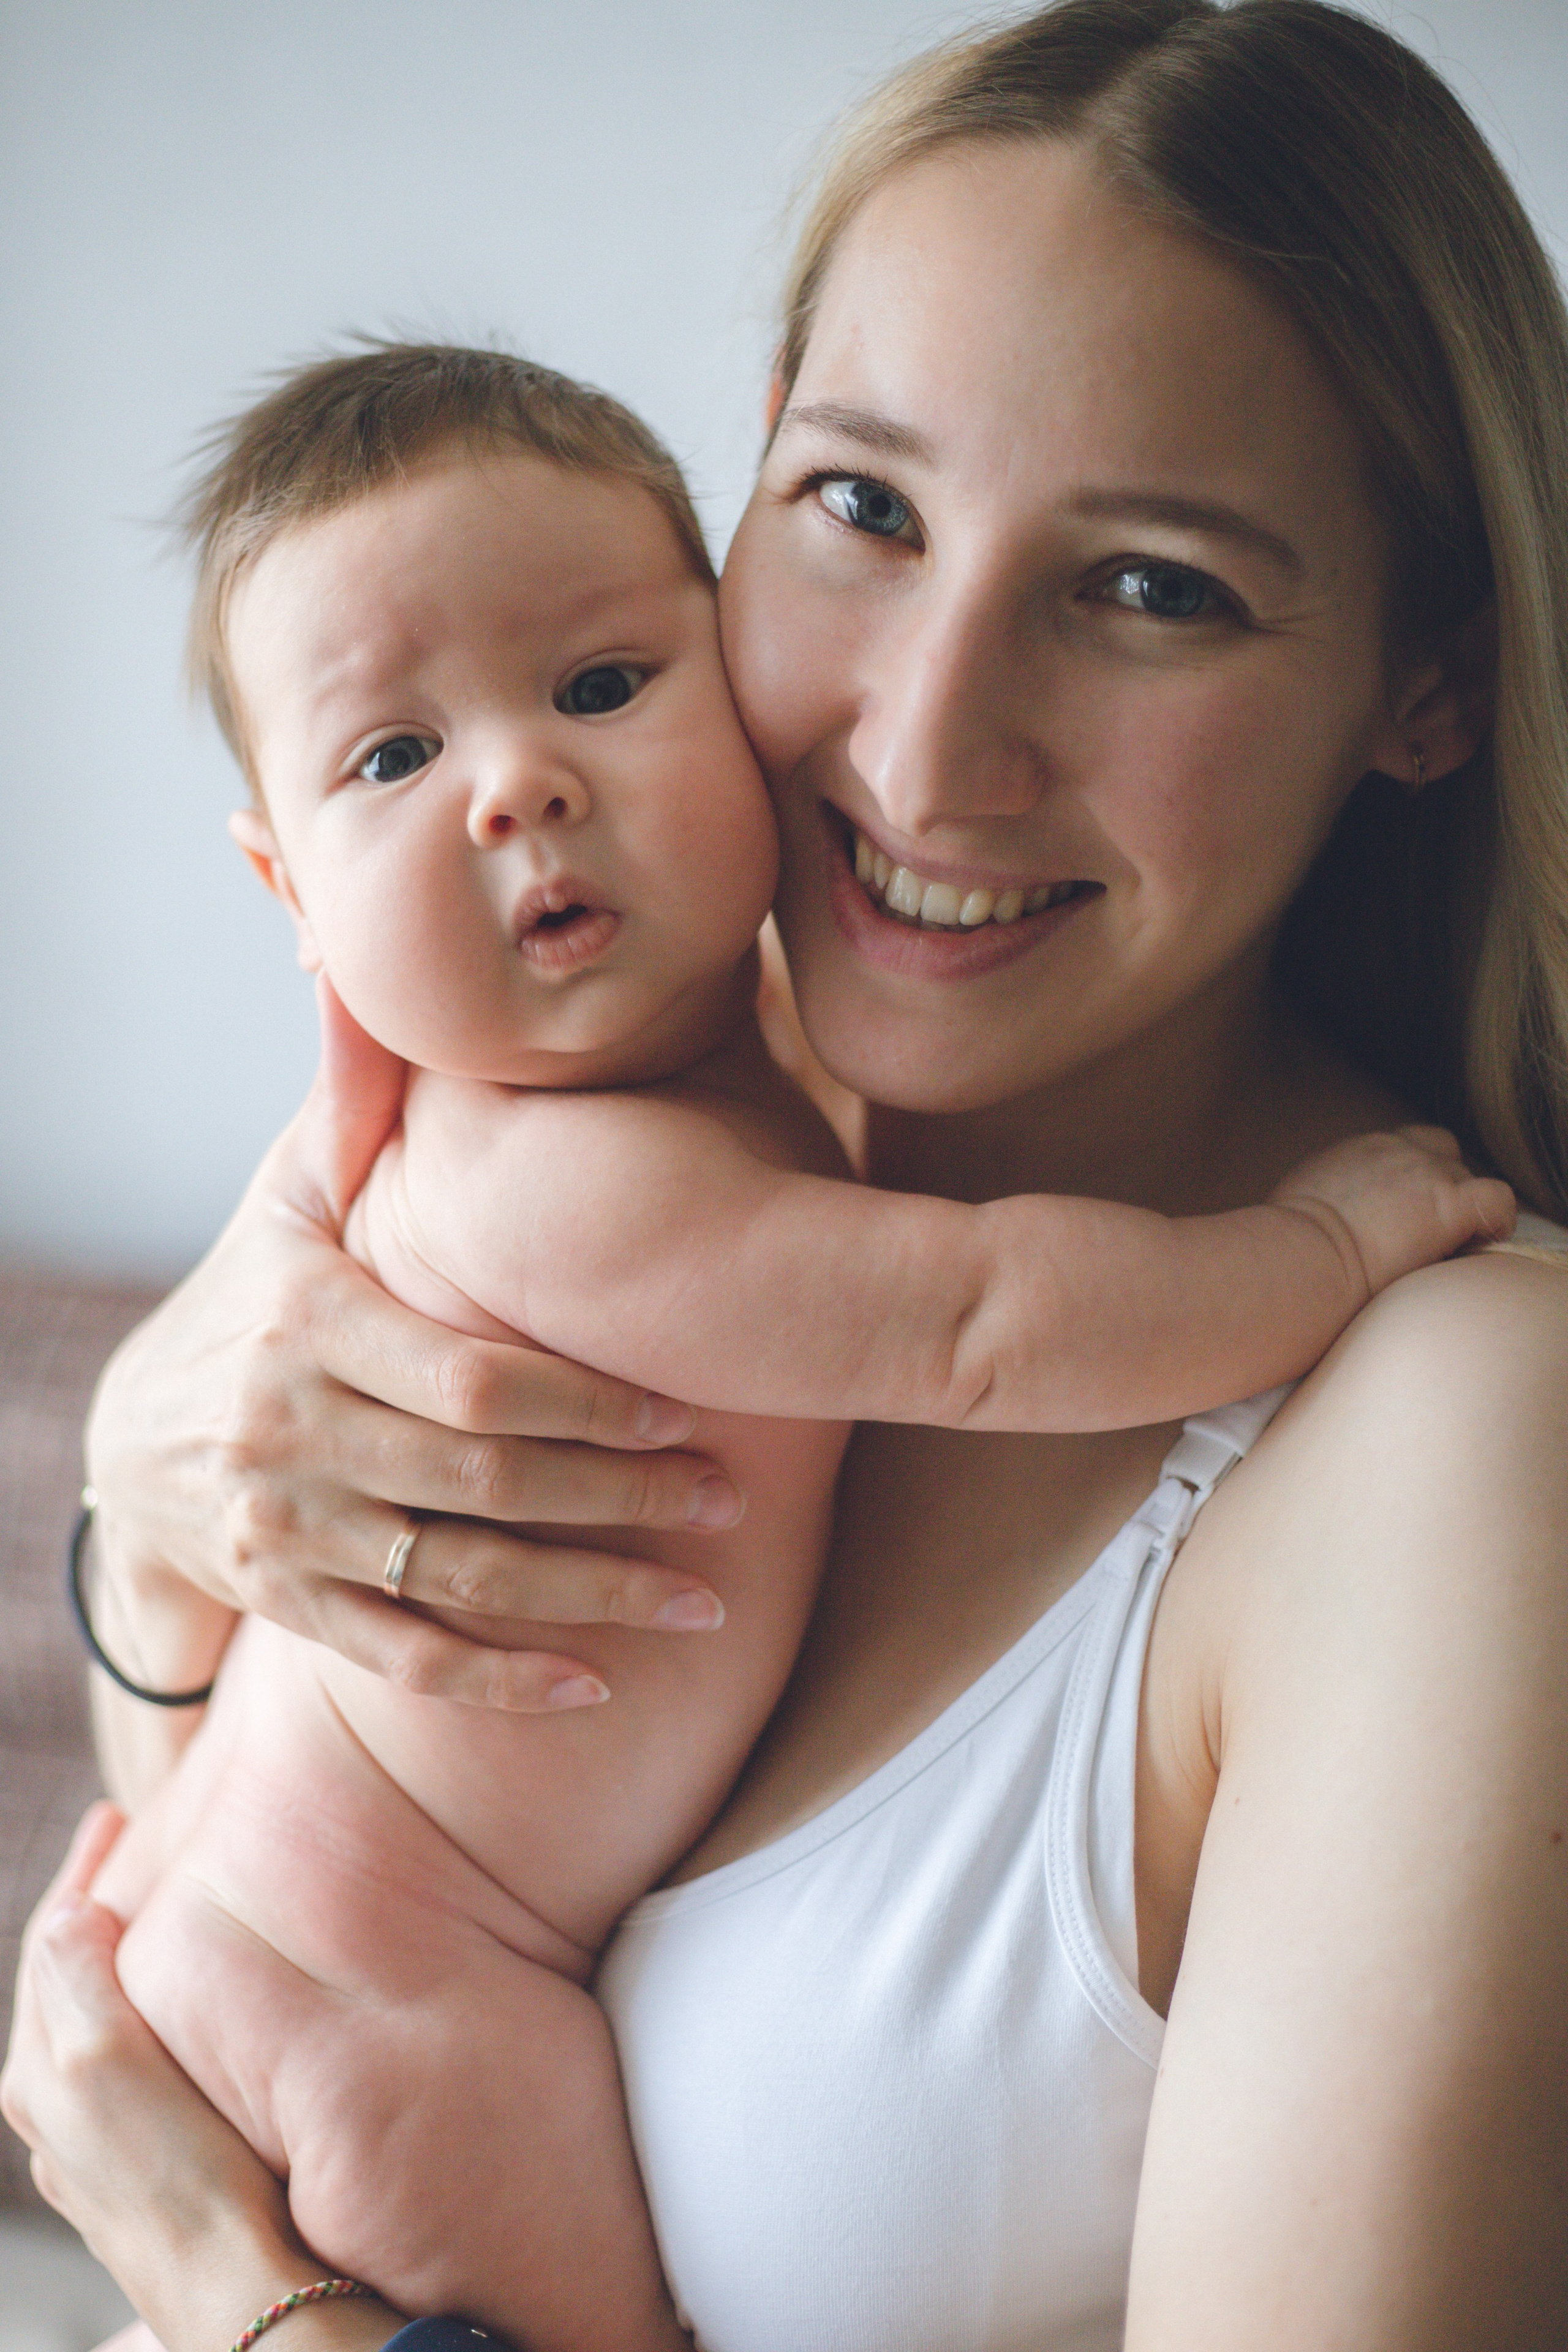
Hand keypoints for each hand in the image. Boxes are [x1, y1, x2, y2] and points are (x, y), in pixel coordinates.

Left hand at [1, 1807, 401, 2351]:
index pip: (50, 1943)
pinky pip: (126, 2060)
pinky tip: (174, 2006)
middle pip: (62, 1980)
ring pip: (92, 2020)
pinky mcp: (144, 2166)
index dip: (82, 1873)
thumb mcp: (107, 2063)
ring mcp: (99, 2142)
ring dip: (114, 1958)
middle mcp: (56, 2112)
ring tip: (152, 1907)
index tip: (116, 1815)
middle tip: (128, 1840)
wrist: (241, 2292)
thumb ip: (78, 1982)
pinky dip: (140, 2008)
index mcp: (41, 2075)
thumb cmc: (180, 2182)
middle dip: (90, 1908)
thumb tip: (71, 1915)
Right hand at [86, 980, 737, 1712]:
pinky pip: (403, 1655)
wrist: (129, 1439)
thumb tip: (366, 963)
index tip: (695, 1412)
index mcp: (307, 1320)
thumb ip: (353, 1099)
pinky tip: (594, 1687)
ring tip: (706, 1608)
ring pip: (455, 1581)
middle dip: (619, 1499)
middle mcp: (290, 1432)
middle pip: (480, 1483)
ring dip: (588, 1598)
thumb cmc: (253, 1291)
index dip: (591, 1403)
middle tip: (736, 1504)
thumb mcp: (290, 1190)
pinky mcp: (284, 1603)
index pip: (471, 1376)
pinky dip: (499, 1681)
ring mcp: (283, 1531)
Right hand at [1270, 1125, 1514, 1302]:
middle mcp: (1396, 1150)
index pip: (1407, 1145)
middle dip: (1440, 1190)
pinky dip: (1498, 1219)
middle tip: (1425, 1233)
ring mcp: (1426, 1174)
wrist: (1301, 1255)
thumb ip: (1327, 1194)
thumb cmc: (1287, 1243)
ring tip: (1447, 1247)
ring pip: (1466, 1179)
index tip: (1405, 1211)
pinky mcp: (1450, 1206)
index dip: (1416, 1176)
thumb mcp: (1299, 1199)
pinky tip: (1484, 1240)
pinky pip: (1498, 1201)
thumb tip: (1324, 1217)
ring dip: (1461, 1208)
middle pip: (1442, 1157)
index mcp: (1359, 1150)